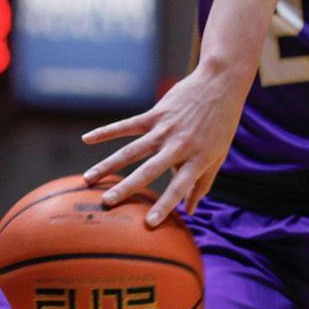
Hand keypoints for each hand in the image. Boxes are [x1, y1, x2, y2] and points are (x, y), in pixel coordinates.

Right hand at [81, 62, 250, 224]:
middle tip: (107, 203)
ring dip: (109, 165)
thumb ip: (202, 184)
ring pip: (132, 151)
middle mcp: (179, 146)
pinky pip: (127, 125)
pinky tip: (87, 139)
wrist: (220, 84)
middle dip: (127, 187)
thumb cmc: (221, 124)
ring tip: (89, 179)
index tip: (149, 224)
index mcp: (197, 159)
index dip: (165, 206)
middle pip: (149, 170)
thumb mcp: (218, 156)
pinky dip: (106, 132)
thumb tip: (189, 211)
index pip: (179, 188)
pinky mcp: (155, 114)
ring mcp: (165, 129)